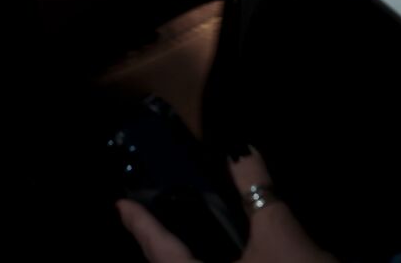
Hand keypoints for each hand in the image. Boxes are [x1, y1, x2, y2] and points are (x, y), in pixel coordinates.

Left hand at [116, 148, 334, 262]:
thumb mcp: (280, 228)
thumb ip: (255, 187)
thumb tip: (240, 149)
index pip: (162, 251)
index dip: (141, 226)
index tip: (120, 205)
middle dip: (155, 247)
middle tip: (140, 221)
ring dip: (177, 259)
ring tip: (169, 239)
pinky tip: (210, 256)